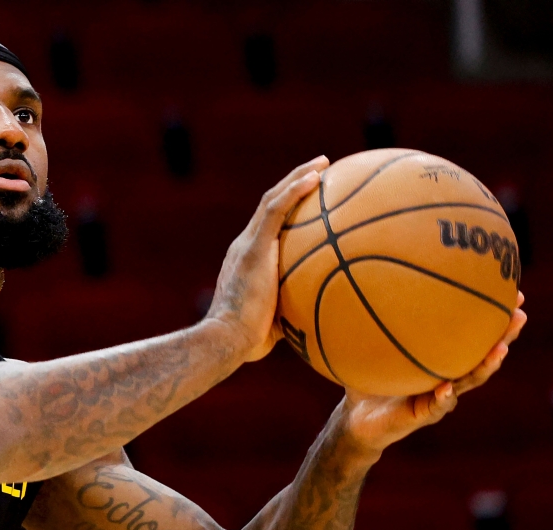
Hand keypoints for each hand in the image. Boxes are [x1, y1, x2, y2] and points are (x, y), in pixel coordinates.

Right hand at [206, 156, 328, 362]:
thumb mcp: (278, 322)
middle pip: (270, 205)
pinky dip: (295, 190)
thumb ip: (295, 311)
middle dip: (294, 184)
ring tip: (323, 163)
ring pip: (273, 200)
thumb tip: (324, 319)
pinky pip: (275, 210)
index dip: (288, 209)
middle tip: (320, 170)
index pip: (268, 228)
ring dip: (298, 177)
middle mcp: (244, 246)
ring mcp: (247, 245)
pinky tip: (317, 177)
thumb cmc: (249, 342)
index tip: (310, 200)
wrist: (227, 339)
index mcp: (247, 261)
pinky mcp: (253, 248)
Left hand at [340, 293, 527, 454]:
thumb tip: (363, 279)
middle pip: (483, 354)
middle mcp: (447, 376)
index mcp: (441, 359)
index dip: (493, 317)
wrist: (358, 420)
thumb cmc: (369, 380)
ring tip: (499, 350)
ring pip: (469, 381)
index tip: (513, 293)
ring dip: (486, 366)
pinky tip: (447, 388)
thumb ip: (371, 319)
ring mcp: (439, 397)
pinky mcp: (423, 415)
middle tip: (520, 315)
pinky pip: (436, 406)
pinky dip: (443, 397)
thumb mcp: (369, 346)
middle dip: (504, 336)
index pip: (473, 336)